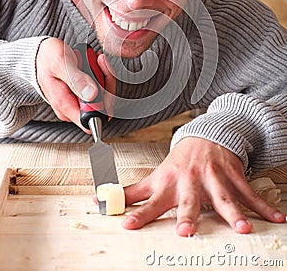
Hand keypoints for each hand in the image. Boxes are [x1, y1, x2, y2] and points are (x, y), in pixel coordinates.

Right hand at [36, 38, 114, 131]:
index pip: (92, 121)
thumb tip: (92, 95)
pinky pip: (102, 88)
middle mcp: (73, 107)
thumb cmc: (48, 57)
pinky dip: (102, 73)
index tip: (101, 80)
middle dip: (106, 82)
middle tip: (98, 62)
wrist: (42, 53)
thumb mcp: (60, 64)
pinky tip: (95, 61)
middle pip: (103, 107)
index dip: (104, 103)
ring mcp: (80, 101)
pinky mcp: (85, 94)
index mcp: (64, 104)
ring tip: (94, 59)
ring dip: (104, 74)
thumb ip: (76, 80)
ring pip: (105, 96)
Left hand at [123, 137, 285, 235]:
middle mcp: (190, 181)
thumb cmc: (177, 163)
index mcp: (169, 183)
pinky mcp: (232, 175)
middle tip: (185, 231)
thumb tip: (99, 201)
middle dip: (188, 214)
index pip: (150, 202)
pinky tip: (277, 219)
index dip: (139, 214)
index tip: (127, 225)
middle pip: (189, 200)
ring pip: (223, 196)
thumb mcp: (154, 176)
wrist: (203, 137)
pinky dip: (263, 206)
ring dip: (234, 212)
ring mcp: (213, 178)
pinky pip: (248, 192)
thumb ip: (131, 193)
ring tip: (242, 229)